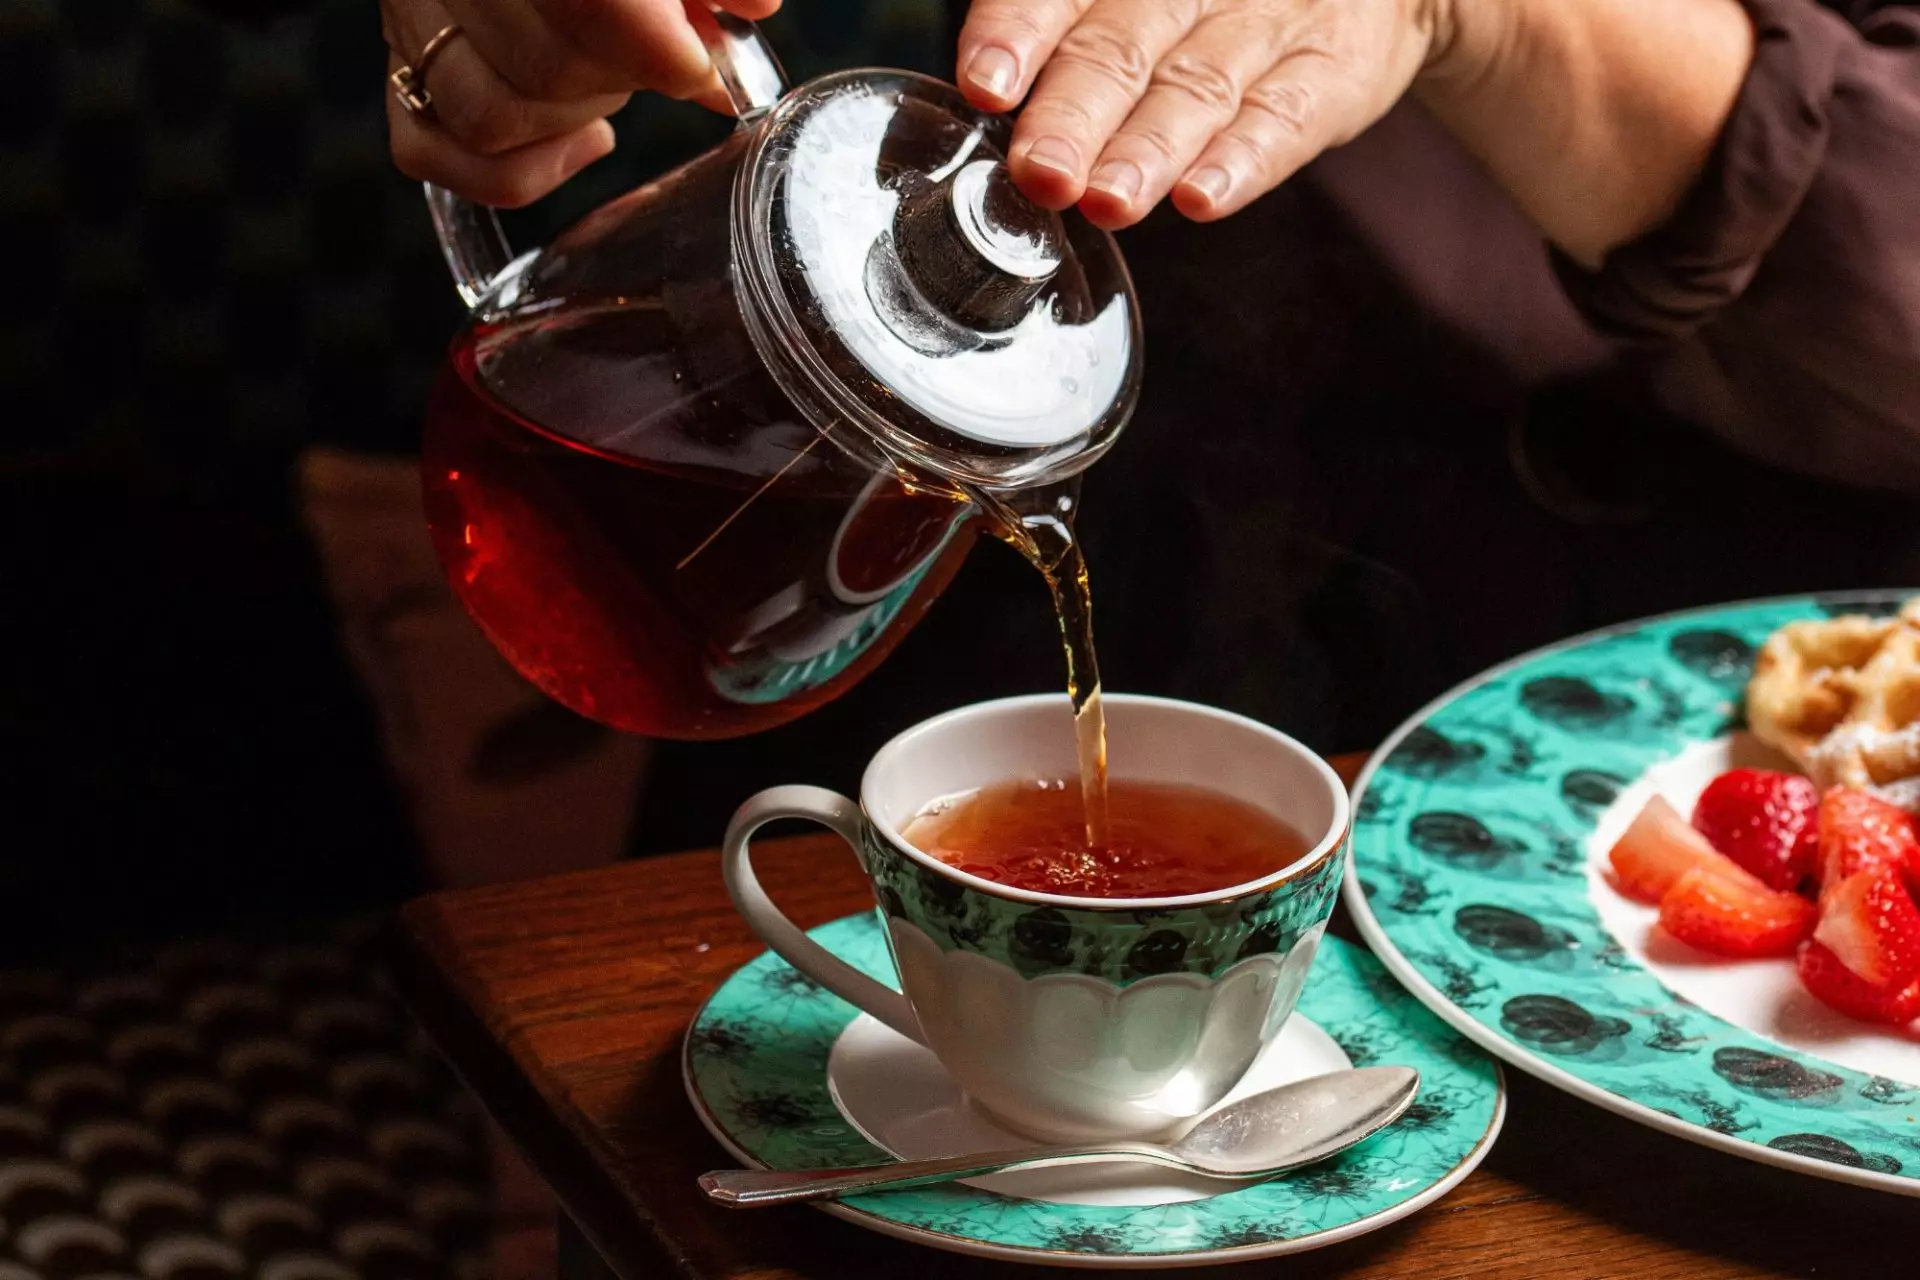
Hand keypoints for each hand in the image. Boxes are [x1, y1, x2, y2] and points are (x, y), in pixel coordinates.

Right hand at [383, 0, 780, 207]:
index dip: (649, 44)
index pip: (584, 1)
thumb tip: (753, 5)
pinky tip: (581, 136)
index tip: (697, 62)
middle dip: (625, 76)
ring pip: (492, 118)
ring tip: (615, 78)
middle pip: (544, 68)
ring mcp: (410, 23)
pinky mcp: (402, 77)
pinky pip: (430, 153)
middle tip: (663, 55)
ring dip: (579, 115)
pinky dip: (520, 169)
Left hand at [955, 0, 1451, 228]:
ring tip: (1109, 199)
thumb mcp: (1133, 0)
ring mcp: (1269, 22)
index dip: (1019, 32)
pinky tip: (1203, 198)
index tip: (987, 84)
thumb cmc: (1210, 2)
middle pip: (1123, 44)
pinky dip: (1243, 160)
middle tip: (1042, 172)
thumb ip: (1060, 37)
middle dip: (1076, 114)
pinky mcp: (1332, 70)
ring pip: (1197, 86)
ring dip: (1149, 149)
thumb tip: (983, 106)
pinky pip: (1285, 115)